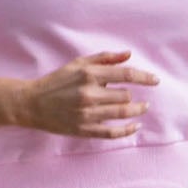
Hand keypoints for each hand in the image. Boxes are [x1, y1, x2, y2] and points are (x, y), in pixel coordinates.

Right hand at [17, 49, 159, 137]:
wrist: (32, 104)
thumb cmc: (56, 81)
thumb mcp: (78, 64)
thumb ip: (104, 58)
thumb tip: (128, 54)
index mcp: (89, 75)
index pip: (126, 75)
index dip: (144, 78)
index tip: (155, 80)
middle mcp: (89, 94)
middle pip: (125, 95)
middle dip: (135, 96)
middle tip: (141, 97)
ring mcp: (87, 114)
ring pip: (121, 113)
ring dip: (136, 111)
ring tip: (143, 108)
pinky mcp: (84, 130)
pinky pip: (111, 133)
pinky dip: (126, 131)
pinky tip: (135, 126)